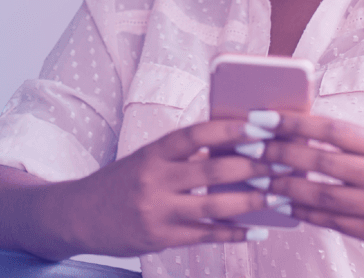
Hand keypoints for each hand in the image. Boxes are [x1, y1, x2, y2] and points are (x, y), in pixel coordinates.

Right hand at [39, 118, 286, 256]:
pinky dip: (234, 234)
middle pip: (213, 170)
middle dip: (254, 166)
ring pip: (214, 206)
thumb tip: (236, 144)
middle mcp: (154, 180)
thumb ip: (184, 153)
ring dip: (252, 201)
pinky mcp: (160, 238)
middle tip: (285, 161)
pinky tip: (259, 231)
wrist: (78, 215)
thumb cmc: (121, 181)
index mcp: (153, 152)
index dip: (232, 128)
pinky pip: (205, 236)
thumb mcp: (147, 158)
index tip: (263, 124)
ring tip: (281, 196)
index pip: (196, 134)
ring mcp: (157, 212)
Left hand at [256, 112, 363, 255]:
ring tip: (258, 177)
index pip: (331, 130)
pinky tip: (283, 203)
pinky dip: (302, 211)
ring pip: (317, 194)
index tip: (263, 117)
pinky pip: (328, 221)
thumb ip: (357, 145)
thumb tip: (307, 133)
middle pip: (318, 162)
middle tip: (248, 147)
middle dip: (278, 154)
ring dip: (282, 186)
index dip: (294, 123)